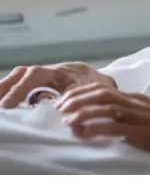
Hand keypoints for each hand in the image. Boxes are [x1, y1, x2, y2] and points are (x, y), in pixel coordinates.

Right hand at [0, 62, 116, 108]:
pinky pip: (26, 84)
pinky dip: (15, 91)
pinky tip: (7, 103)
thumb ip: (75, 101)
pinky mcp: (45, 84)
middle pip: (25, 72)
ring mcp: (48, 76)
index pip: (36, 74)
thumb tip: (60, 112)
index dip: (20, 88)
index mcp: (62, 72)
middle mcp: (52, 71)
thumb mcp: (89, 94)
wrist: (106, 83)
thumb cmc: (99, 89)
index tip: (6, 104)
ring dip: (8, 87)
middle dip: (7, 85)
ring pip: (24, 76)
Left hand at [57, 83, 149, 166]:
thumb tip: (112, 116)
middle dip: (78, 99)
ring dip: (82, 112)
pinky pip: (113, 126)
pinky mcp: (141, 130)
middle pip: (101, 93)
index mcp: (137, 98)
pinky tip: (82, 132)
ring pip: (105, 107)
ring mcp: (138, 115)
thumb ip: (133, 112)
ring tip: (67, 119)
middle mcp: (135, 102)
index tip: (66, 100)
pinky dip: (94, 127)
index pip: (105, 89)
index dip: (83, 93)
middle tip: (60, 107)